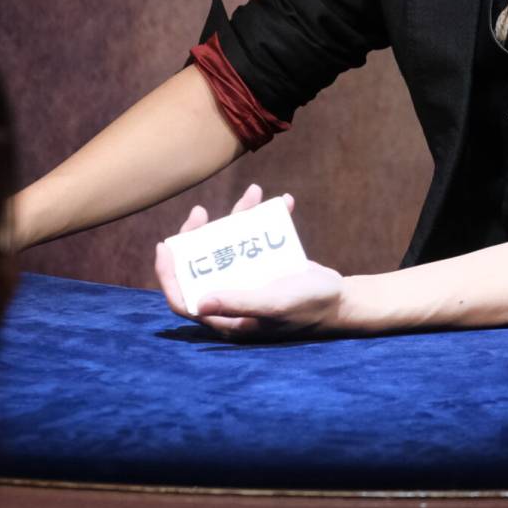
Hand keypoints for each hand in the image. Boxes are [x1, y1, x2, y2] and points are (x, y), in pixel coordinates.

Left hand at [152, 183, 347, 339]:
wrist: (341, 300)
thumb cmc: (308, 307)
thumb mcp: (275, 305)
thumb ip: (239, 303)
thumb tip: (198, 301)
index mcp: (227, 315)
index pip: (184, 300)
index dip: (169, 275)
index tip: (166, 246)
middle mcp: (232, 296)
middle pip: (202, 265)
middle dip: (197, 237)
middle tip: (199, 213)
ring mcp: (248, 279)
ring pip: (230, 245)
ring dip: (238, 217)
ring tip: (253, 192)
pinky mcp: (266, 264)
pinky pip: (258, 238)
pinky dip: (269, 217)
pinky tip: (284, 202)